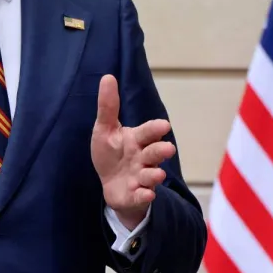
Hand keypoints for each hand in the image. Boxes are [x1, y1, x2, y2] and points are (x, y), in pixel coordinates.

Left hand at [91, 75, 175, 228]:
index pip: (148, 132)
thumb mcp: (105, 129)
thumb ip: (108, 106)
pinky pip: (142, 196)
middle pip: (154, 153)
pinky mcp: (136, 195)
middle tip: (168, 149)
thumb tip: (108, 76)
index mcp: (137, 140)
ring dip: (154, 175)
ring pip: (151, 175)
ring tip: (156, 174)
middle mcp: (142, 158)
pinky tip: (147, 194)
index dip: (155, 129)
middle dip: (160, 151)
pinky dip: (145, 195)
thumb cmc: (111, 153)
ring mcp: (140, 177)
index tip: (164, 126)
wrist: (110, 184)